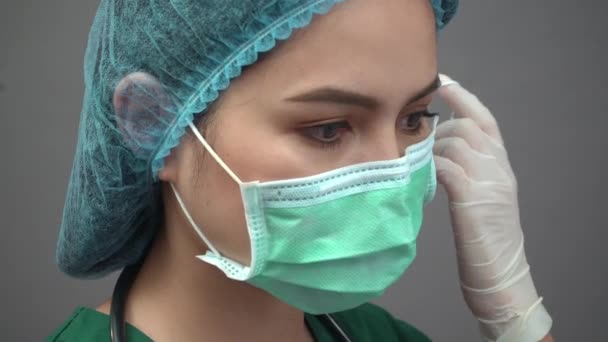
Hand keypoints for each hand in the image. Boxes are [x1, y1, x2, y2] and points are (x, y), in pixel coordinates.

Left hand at [432, 74, 552, 341]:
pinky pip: (448, 167)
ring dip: (430, 148)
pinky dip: (430, 165)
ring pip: (456, 144)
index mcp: (502, 165)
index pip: (485, 120)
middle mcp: (499, 167)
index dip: (464, 98)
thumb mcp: (482, 197)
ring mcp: (490, 181)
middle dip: (438, 128)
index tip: (442, 81)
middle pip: (467, 127)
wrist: (501, 273)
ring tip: (415, 159)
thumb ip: (468, 171)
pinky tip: (418, 173)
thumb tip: (436, 152)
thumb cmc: (485, 238)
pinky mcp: (474, 198)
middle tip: (416, 137)